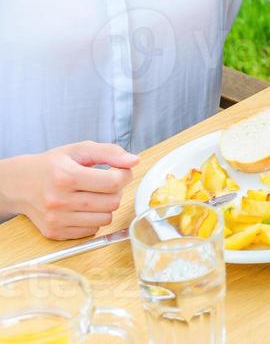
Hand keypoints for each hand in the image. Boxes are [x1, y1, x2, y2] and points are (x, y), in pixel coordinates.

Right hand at [0, 142, 136, 238]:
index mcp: (66, 176)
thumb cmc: (52, 166)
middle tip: (106, 183)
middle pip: (112, 202)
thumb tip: (134, 161)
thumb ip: (109, 152)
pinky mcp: (55, 233)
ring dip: (106, 206)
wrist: (20, 185)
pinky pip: (92, 230)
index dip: (125, 175)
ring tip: (94, 195)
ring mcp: (56, 220)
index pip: (113, 182)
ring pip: (105, 219)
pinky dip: (94, 219)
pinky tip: (83, 208)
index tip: (120, 171)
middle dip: (116, 191)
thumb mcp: (79, 150)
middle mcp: (59, 200)